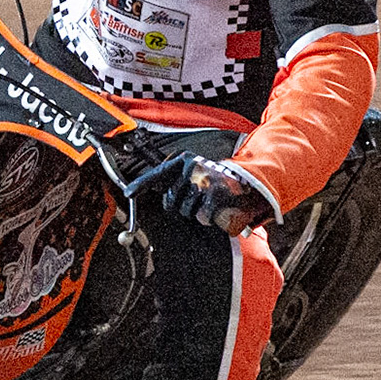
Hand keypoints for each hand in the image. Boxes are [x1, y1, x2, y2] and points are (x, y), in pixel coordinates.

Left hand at [124, 153, 274, 234]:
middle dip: (181, 206)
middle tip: (200, 199)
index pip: (157, 174)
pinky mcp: (216, 197)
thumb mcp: (195, 174)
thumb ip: (173, 181)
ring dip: (198, 213)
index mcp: (185, 161)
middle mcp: (192, 168)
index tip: (127, 194)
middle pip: (170, 201)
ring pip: (186, 211)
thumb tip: (146, 191)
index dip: (140, 185)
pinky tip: (220, 208)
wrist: (253, 183)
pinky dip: (211, 218)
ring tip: (212, 202)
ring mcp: (204, 182)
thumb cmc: (219, 183)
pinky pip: (202, 217)